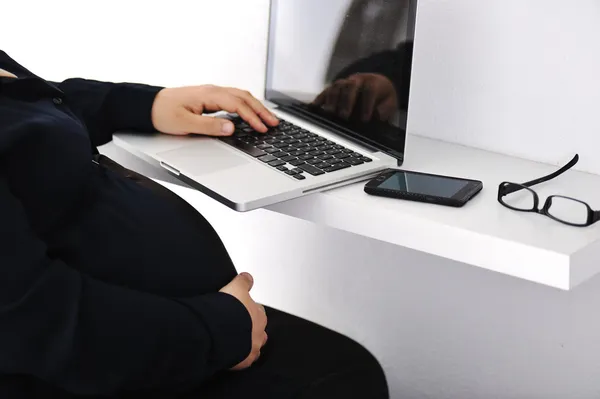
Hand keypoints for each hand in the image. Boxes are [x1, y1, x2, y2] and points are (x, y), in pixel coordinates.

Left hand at [151, 85, 278, 136]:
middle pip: (244, 97)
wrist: (148, 106)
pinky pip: (234, 98)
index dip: (252, 117)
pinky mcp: (210, 97)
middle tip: (274, 123)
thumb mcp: (186, 124)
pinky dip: (247, 105)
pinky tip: (251, 113)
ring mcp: (212, 93)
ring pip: (241, 96)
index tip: (263, 128)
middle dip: (261, 110)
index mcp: (208, 95)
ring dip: (256, 107)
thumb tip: (231, 128)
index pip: (238, 105)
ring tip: (268, 118)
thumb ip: (210, 126)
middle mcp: (212, 90)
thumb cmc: (163, 114)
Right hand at [219, 273, 267, 370]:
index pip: (259, 312)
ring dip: (246, 344)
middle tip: (238, 326)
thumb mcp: (236, 288)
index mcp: (259, 315)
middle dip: (251, 329)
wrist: (219, 331)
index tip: (242, 310)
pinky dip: (238, 358)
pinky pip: (243, 361)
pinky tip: (230, 355)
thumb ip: (243, 282)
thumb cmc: (229, 310)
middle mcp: (258, 332)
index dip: (250, 311)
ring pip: (253, 347)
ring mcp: (252, 348)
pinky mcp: (242, 361)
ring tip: (234, 341)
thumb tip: (247, 277)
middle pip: (258, 331)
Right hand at [312, 73, 397, 121]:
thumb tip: (377, 115)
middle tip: (344, 116)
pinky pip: (326, 90)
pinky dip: (320, 98)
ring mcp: (345, 82)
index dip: (367, 104)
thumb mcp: (390, 104)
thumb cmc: (382, 97)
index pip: (369, 90)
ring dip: (332, 100)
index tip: (364, 119)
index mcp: (373, 82)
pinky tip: (314, 107)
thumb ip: (385, 110)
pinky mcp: (335, 87)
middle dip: (347, 101)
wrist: (376, 85)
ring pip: (337, 86)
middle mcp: (358, 80)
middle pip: (351, 86)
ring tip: (330, 113)